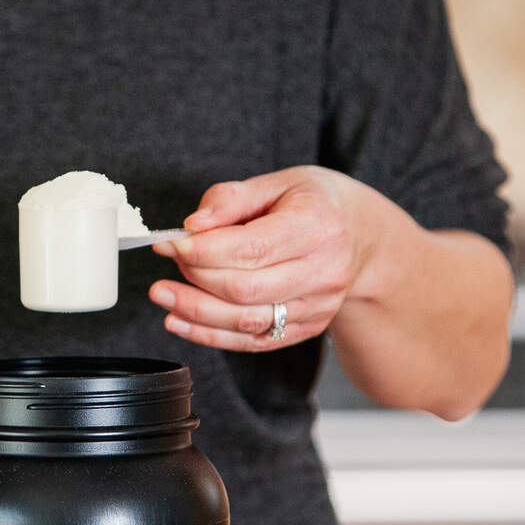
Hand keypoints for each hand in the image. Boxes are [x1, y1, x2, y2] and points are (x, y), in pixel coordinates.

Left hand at [149, 165, 399, 351]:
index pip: (252, 248)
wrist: (361, 237)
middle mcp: (323, 271)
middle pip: (245, 288)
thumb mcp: (278, 183)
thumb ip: (232, 199)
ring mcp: (318, 306)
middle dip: (196, 278)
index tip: (170, 242)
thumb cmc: (315, 204)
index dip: (203, 250)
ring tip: (162, 295)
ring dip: (196, 312)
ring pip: (246, 320)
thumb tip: (193, 225)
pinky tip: (180, 321)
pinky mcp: (306, 329)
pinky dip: (211, 336)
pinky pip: (253, 341)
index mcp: (317, 226)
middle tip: (169, 261)